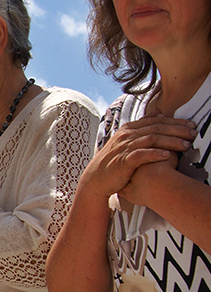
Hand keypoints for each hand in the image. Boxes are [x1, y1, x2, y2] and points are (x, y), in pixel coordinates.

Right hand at [80, 114, 195, 201]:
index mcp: (130, 128)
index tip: (191, 125)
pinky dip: (155, 154)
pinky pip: (141, 155)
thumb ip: (143, 126)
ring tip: (186, 145)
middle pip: (157, 128)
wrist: (97, 178)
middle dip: (178, 130)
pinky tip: (167, 155)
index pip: (157, 121)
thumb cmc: (115, 160)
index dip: (176, 122)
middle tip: (194, 134)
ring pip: (152, 139)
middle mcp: (127, 135)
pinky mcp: (123, 161)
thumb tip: (158, 112)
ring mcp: (124, 147)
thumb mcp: (128, 139)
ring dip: (171, 141)